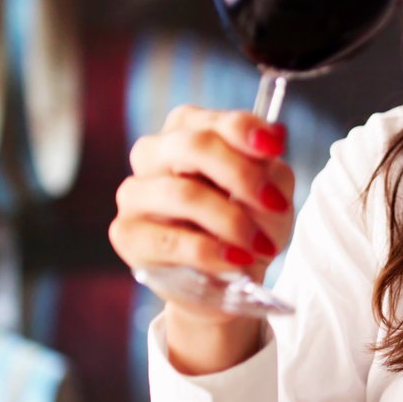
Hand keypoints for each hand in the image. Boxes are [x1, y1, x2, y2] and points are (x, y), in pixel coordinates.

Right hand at [109, 105, 297, 330]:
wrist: (225, 280)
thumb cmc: (245, 226)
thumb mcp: (269, 195)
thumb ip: (270, 168)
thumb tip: (274, 135)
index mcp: (186, 130)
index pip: (213, 121)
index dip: (246, 130)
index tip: (275, 148)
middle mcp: (153, 154)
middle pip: (193, 145)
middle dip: (241, 174)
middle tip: (274, 203)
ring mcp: (135, 193)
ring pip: (184, 194)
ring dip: (232, 221)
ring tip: (259, 245)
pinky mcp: (127, 234)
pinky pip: (172, 240)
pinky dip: (212, 252)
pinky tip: (236, 261)